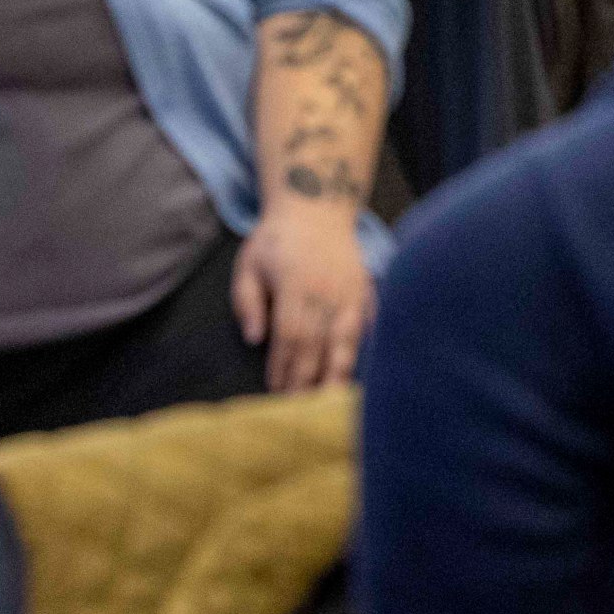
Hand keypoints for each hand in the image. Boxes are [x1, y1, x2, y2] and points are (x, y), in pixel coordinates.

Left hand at [234, 200, 372, 389]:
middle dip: (307, 378)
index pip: (290, 334)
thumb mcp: (249, 263)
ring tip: (331, 400)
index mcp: (295, 283)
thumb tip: (255, 338)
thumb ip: (248, 301)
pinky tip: (355, 372)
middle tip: (299, 408)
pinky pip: (366, 326)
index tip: (275, 389)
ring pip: (346, 340)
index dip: (283, 365)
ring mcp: (350, 290)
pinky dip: (360, 350)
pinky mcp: (365, 290)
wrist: (317, 205)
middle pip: (318, 344)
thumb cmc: (276, 239)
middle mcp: (326, 290)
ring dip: (336, 372)